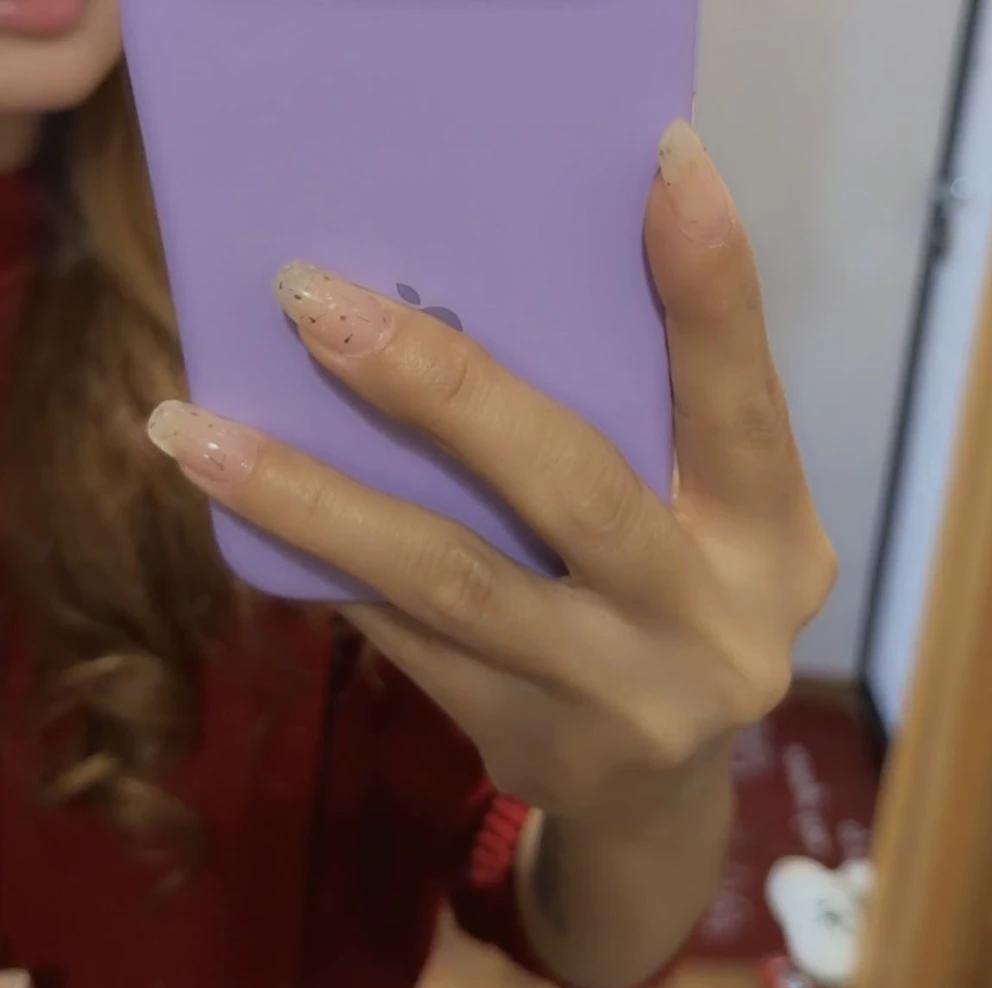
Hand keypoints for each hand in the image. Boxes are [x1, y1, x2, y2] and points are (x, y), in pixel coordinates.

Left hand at [147, 121, 834, 825]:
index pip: (747, 403)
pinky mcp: (526, 741)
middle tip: (314, 300)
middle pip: (570, 486)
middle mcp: (706, 620)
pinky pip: (407, 642)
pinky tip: (250, 515)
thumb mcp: (712, 522)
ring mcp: (613, 694)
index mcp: (770, 539)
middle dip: (439, 386)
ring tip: (199, 432)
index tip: (664, 164)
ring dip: (315, 498)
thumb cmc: (682, 612)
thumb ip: (652, 430)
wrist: (663, 797)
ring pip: (450, 580)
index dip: (714, 289)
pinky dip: (329, 567)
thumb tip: (494, 303)